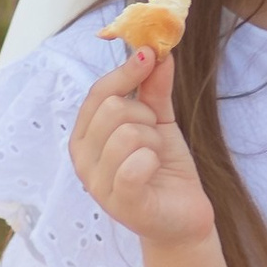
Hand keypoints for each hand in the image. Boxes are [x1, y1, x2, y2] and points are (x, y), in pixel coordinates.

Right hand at [70, 48, 213, 249]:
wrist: (183, 215)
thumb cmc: (164, 167)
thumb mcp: (161, 122)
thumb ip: (155, 89)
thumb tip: (157, 51)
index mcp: (87, 135)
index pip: (99, 93)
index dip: (126, 71)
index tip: (150, 53)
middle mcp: (83, 158)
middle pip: (114, 109)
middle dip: (147, 116)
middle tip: (155, 136)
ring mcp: (97, 183)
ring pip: (129, 134)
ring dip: (154, 142)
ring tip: (155, 158)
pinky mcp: (121, 203)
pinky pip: (136, 165)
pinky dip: (154, 161)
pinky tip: (155, 172)